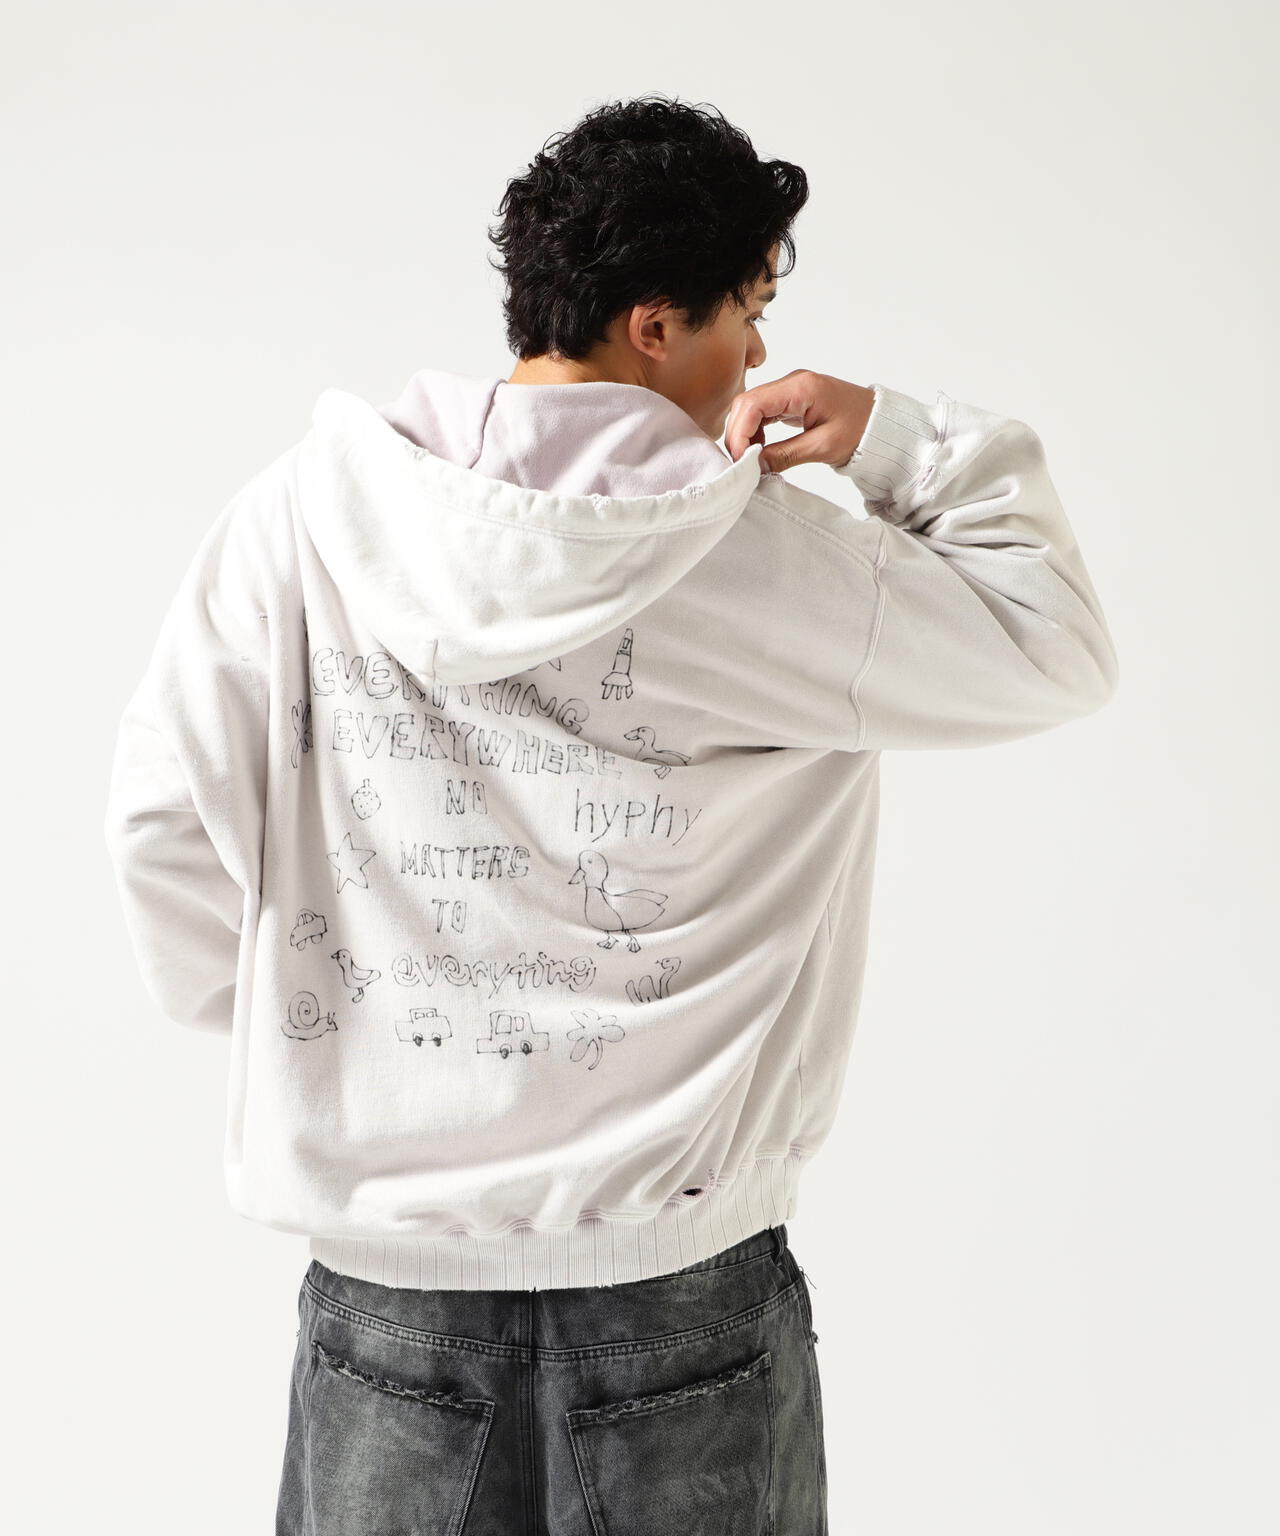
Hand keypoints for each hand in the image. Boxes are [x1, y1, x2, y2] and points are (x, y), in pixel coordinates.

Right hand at [724, 370, 876, 474]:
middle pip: (746, 403)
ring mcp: (791, 390)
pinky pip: (763, 412)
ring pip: (751, 408)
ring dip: (745, 434)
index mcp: (801, 388)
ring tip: (751, 460)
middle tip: (742, 464)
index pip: (751, 404)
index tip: (740, 460)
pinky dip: (755, 432)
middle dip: (738, 435)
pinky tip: (761, 450)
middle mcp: (792, 383)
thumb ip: (784, 455)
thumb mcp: (822, 447)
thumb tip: (753, 467)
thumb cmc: (862, 431)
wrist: (882, 426)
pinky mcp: (792, 401)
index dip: (739, 433)